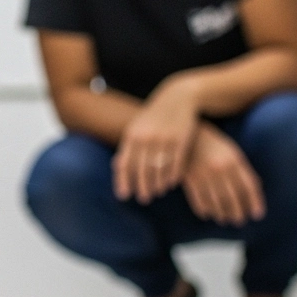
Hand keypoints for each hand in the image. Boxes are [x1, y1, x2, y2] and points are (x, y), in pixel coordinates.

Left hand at [113, 81, 199, 202]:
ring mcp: (164, 139)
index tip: (124, 196)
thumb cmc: (153, 117)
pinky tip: (172, 183)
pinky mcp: (181, 140)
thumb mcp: (137, 127)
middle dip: (142, 187)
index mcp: (132, 135)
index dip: (123, 181)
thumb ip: (127, 147)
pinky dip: (173, 176)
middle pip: (142, 170)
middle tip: (144, 198)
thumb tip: (116, 167)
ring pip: (159, 169)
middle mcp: (147, 138)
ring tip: (158, 192)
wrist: (178, 98)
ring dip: (158, 184)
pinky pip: (175, 164)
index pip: (125, 163)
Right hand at [181, 124, 264, 225]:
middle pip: (233, 197)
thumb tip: (257, 186)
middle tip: (239, 220)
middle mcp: (220, 168)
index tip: (258, 214)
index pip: (249, 186)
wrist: (187, 133)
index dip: (255, 202)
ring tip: (225, 219)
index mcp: (234, 160)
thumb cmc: (214, 143)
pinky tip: (208, 214)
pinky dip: (204, 210)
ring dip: (222, 214)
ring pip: (216, 202)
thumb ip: (243, 169)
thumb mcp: (232, 151)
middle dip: (238, 213)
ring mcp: (204, 174)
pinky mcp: (190, 179)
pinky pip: (199, 201)